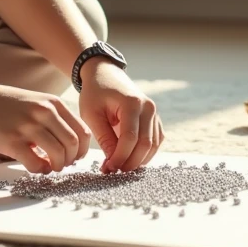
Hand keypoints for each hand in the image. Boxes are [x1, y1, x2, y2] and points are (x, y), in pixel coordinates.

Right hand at [0, 82, 91, 173]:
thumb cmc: (3, 104)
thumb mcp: (35, 101)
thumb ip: (53, 118)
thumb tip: (69, 145)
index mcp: (53, 103)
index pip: (82, 131)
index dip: (82, 149)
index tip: (75, 156)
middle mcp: (44, 112)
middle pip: (73, 144)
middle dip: (71, 160)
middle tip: (62, 164)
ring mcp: (29, 126)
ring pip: (59, 155)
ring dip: (57, 166)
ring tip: (49, 167)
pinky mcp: (13, 141)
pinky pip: (36, 163)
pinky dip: (39, 170)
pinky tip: (34, 166)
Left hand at [78, 59, 163, 173]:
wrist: (105, 74)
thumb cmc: (95, 93)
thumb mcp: (92, 114)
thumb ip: (104, 138)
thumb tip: (113, 163)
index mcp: (132, 103)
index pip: (130, 138)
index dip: (120, 157)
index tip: (107, 168)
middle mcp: (148, 108)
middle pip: (145, 144)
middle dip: (130, 162)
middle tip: (113, 171)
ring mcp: (155, 113)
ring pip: (153, 146)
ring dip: (138, 161)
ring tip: (119, 167)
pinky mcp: (155, 119)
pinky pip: (155, 142)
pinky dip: (145, 154)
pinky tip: (129, 159)